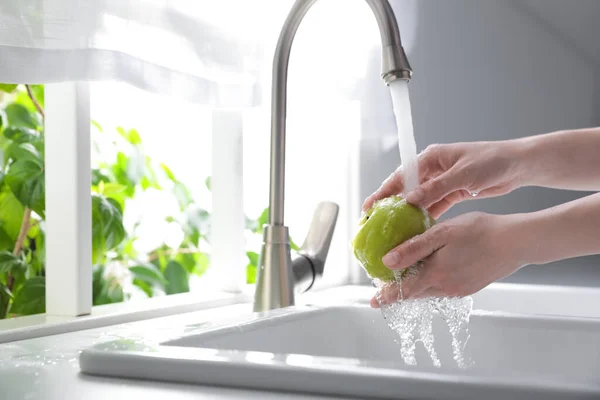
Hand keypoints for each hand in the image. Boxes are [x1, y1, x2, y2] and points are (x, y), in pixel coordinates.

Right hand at [362, 141, 522, 218]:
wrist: (518, 165)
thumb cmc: (492, 162)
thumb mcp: (462, 175)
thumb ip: (435, 188)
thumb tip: (410, 200)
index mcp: (432, 157)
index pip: (402, 175)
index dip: (384, 191)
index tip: (370, 205)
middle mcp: (434, 168)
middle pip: (406, 187)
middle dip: (391, 203)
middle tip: (374, 220)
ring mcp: (443, 181)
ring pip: (419, 199)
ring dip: (408, 212)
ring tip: (392, 228)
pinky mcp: (453, 192)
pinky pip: (434, 205)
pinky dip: (426, 216)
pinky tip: (417, 229)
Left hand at [370, 212, 525, 307]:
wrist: (515, 242)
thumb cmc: (479, 231)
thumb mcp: (441, 233)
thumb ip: (413, 248)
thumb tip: (387, 261)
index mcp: (436, 274)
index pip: (403, 291)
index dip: (387, 296)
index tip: (373, 301)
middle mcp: (446, 287)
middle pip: (415, 294)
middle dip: (399, 291)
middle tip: (386, 286)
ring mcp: (460, 289)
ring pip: (430, 291)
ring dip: (416, 287)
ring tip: (406, 278)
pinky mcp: (470, 287)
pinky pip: (444, 288)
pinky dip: (433, 283)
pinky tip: (434, 270)